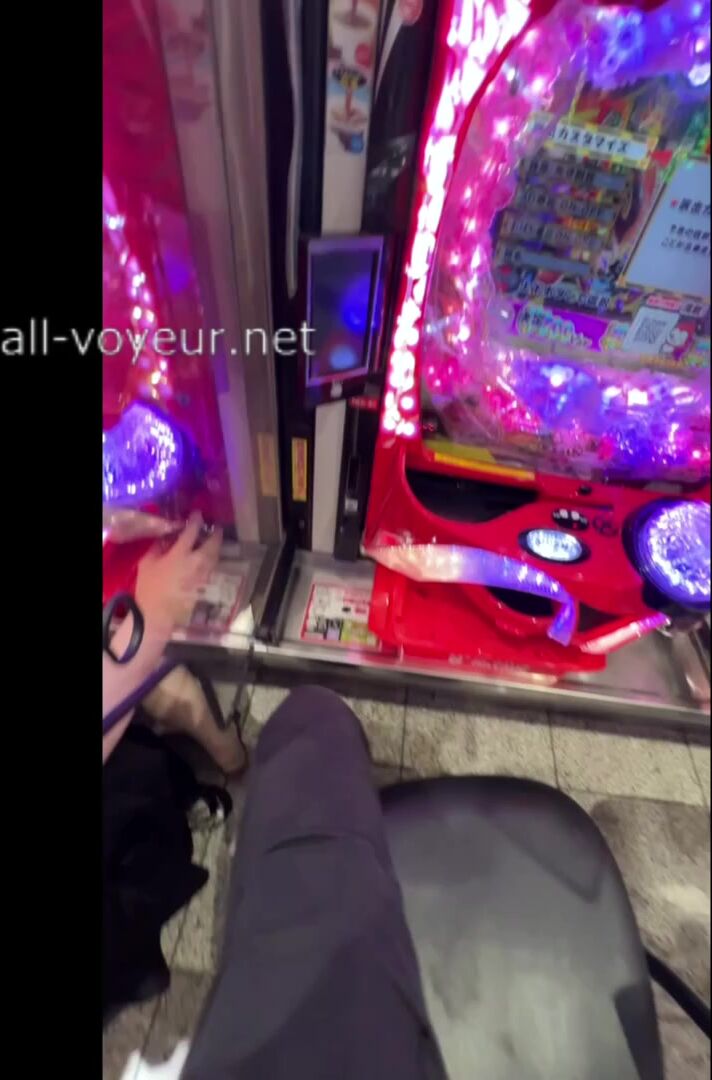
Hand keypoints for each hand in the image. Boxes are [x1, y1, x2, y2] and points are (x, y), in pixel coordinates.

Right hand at [135, 512, 222, 636]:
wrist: (156, 613)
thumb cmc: (149, 587)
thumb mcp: (147, 563)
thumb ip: (157, 547)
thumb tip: (165, 538)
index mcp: (180, 554)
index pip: (192, 532)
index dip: (196, 520)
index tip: (198, 513)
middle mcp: (196, 562)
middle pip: (212, 544)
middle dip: (216, 534)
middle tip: (216, 527)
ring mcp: (202, 575)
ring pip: (214, 557)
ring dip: (216, 547)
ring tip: (214, 541)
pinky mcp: (203, 585)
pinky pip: (211, 568)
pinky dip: (212, 559)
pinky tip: (208, 558)